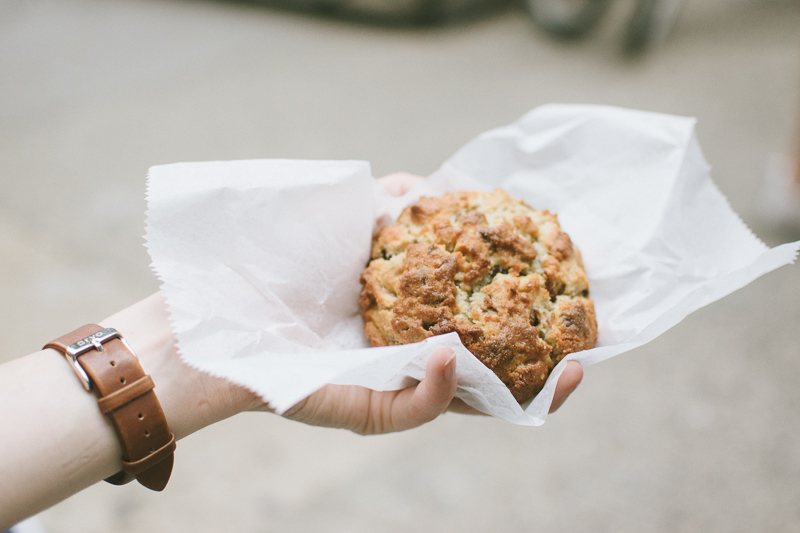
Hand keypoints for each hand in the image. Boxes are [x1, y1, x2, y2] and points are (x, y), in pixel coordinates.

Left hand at [281, 173, 583, 433]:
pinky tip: (451, 353)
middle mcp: (412, 355)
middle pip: (495, 371)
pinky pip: (415, 408)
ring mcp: (393, 386)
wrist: (219, 300)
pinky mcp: (365, 410)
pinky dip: (440, 385)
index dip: (532, 308)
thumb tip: (430, 188)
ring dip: (526, 391)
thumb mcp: (345, 216)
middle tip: (593, 349)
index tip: (573, 288)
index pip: (487, 318)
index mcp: (416, 314)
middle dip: (550, 367)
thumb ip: (390, 204)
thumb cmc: (277, 255)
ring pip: (473, 402)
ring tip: (570, 370)